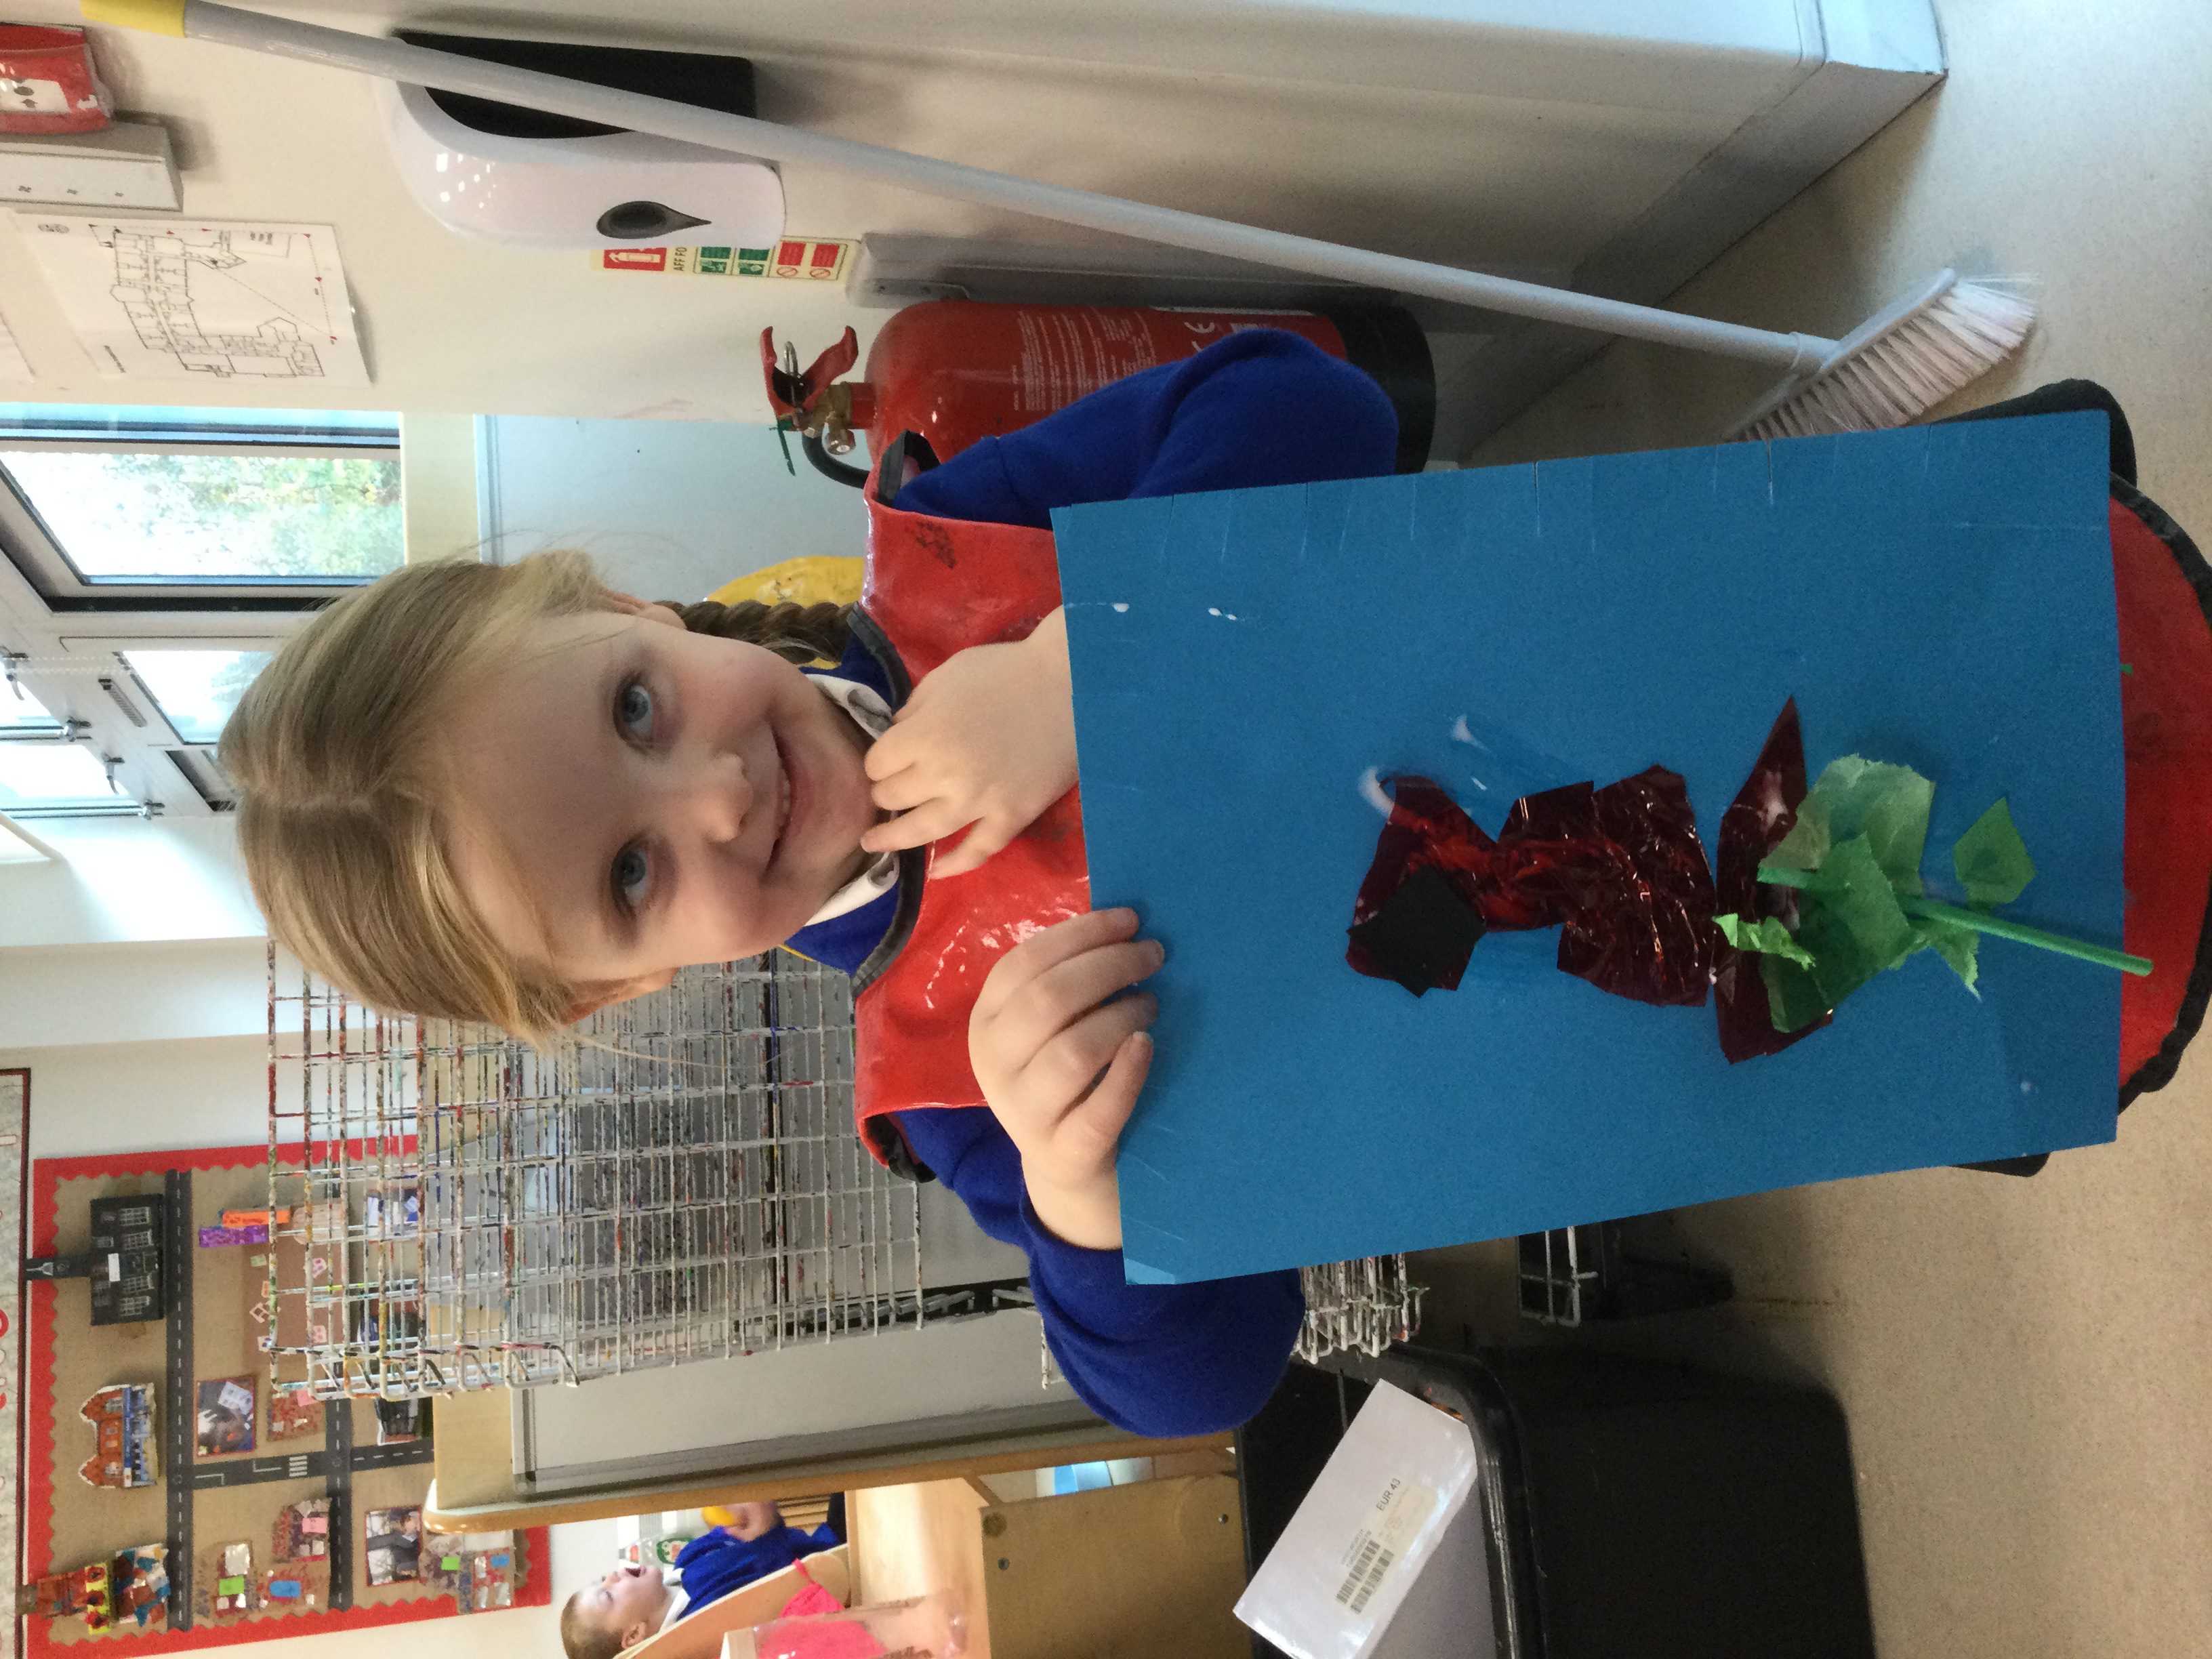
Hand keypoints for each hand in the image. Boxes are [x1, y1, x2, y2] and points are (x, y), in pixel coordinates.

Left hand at [861, 608, 1076, 878]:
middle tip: (889, 790)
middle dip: (885, 793)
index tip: (886, 760)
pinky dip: (953, 865)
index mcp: (924, 735)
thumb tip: (897, 734)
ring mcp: (979, 801)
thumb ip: (913, 708)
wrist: (1070, 684)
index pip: (876, 764)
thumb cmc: (1005, 670)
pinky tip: (934, 870)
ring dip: (893, 839)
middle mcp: (944, 774)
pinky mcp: (1011, 817)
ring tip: (875, 844)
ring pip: (922, 832)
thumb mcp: (945, 676)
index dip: (877, 762)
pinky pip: (977, 851)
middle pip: (892, 798)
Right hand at [969, 907, 1162, 1249]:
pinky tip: (1147, 1045)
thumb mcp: (1048, 1028)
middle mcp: (994, 1064)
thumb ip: (1067, 982)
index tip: (1130, 919)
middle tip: (1155, 955)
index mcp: (987, 1021)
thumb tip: (1122, 925)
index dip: (1080, 935)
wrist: (1066, 1167)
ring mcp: (1023, 1112)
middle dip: (1109, 966)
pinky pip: (1099, 1109)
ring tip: (1151, 1003)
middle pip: (1048, 1000)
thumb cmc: (1066, 1079)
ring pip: (1072, 1051)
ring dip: (1120, 1016)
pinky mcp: (1062, 1151)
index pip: (1025, 963)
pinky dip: (1127, 1072)